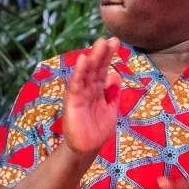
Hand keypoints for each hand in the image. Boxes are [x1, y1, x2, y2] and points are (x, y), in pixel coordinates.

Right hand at [63, 37, 121, 155]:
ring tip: (98, 45)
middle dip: (101, 54)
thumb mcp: (110, 109)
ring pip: (86, 74)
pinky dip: (78, 73)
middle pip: (95, 68)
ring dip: (91, 59)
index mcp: (97, 89)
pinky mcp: (72, 102)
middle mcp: (87, 89)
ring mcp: (79, 95)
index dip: (108, 56)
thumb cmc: (97, 129)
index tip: (115, 41)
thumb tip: (116, 75)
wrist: (87, 149)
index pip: (103, 69)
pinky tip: (82, 61)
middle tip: (108, 39)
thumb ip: (113, 93)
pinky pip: (75, 86)